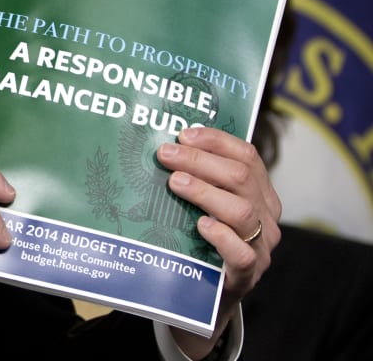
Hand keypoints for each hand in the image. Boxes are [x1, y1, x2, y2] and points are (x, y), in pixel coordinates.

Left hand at [156, 126, 280, 358]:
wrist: (209, 296)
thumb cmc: (203, 240)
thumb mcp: (206, 204)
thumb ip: (198, 178)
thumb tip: (163, 144)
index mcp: (260, 193)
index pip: (247, 155)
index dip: (216, 140)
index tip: (183, 134)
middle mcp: (266, 217)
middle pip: (240, 178)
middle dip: (200, 161)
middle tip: (165, 154)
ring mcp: (260, 247)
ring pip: (241, 211)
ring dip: (204, 192)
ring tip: (175, 182)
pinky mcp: (248, 275)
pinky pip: (241, 253)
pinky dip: (220, 235)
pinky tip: (199, 225)